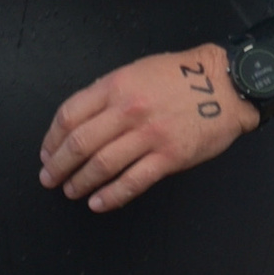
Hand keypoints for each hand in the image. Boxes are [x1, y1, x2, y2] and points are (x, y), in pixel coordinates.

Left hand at [38, 42, 257, 213]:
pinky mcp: (169, 157)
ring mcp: (149, 135)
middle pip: (79, 144)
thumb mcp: (138, 71)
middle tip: (49, 178)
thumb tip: (80, 121)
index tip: (47, 153)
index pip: (69, 115)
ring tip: (71, 191)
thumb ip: (109, 94)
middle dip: (58, 166)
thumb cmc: (183, 76)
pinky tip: (97, 203)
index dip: (52, 139)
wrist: (227, 85)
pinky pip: (132, 182)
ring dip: (80, 183)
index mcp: (116, 86)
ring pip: (101, 165)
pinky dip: (110, 196)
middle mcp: (128, 110)